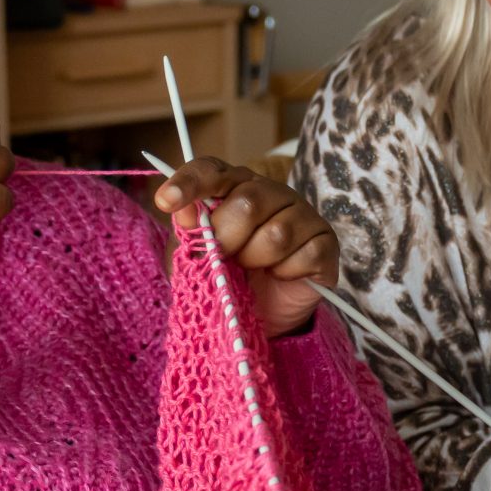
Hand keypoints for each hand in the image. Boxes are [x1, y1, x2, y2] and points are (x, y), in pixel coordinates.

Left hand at [153, 157, 339, 337]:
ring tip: (254, 269)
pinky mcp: (324, 243)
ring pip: (277, 232)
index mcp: (232, 187)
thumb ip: (187, 233)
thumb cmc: (222, 280)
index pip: (211, 170)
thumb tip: (180, 207)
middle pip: (248, 201)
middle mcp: (269, 192)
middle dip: (227, 237)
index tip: (166, 201)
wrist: (255, 320)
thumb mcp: (193, 261)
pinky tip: (280, 276)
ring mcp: (301, 215)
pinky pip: (305, 254)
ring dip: (257, 259)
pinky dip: (286, 272)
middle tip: (225, 258)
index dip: (189, 183)